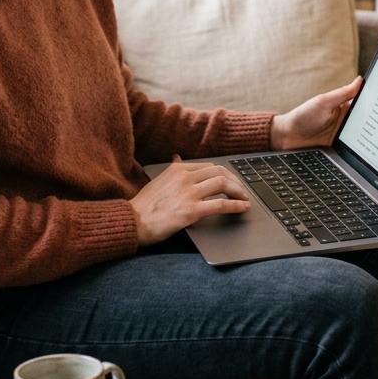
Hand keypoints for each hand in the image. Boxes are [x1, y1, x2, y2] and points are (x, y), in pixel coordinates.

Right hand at [130, 158, 251, 245]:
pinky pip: (221, 204)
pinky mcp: (192, 211)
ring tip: (245, 198)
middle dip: (235, 181)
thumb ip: (172, 169)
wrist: (133, 222)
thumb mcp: (158, 180)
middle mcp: (184, 177)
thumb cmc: (144, 205)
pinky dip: (236, 205)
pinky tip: (243, 207)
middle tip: (242, 189)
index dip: (225, 174)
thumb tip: (178, 157)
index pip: (209, 167)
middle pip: (219, 173)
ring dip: (239, 191)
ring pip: (223, 185)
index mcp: (177, 169)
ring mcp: (189, 193)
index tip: (232, 181)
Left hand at [270, 76, 362, 150]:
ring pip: (364, 136)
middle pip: (368, 121)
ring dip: (372, 137)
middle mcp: (346, 120)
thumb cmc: (303, 116)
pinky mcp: (340, 147)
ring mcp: (344, 134)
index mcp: (344, 106)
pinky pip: (354, 148)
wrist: (287, 137)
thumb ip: (342, 93)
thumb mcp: (324, 102)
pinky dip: (361, 149)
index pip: (364, 103)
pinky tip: (370, 150)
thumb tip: (360, 80)